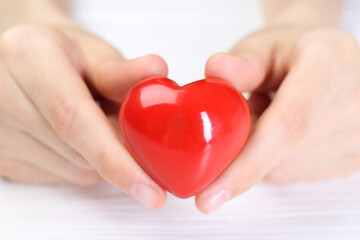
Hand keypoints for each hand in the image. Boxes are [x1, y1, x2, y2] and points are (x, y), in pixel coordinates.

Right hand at [0, 23, 167, 208]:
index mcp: (29, 58)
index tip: (150, 189)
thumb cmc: (65, 56)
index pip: (73, 120)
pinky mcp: (1, 157)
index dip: (115, 159)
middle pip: (79, 152)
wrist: (26, 62)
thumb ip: (123, 72)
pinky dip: (81, 160)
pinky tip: (72, 133)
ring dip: (99, 154)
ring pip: (75, 169)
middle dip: (118, 150)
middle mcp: (2, 95)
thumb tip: (158, 71)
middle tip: (126, 124)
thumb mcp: (95, 54)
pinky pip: (62, 175)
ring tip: (91, 118)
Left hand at [196, 26, 359, 212]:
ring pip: (284, 170)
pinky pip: (296, 174)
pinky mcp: (354, 158)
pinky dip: (277, 158)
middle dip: (242, 150)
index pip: (289, 124)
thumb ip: (242, 63)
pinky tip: (286, 131)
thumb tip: (216, 70)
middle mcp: (355, 102)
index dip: (247, 162)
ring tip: (270, 114)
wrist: (325, 61)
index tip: (210, 193)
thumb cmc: (290, 53)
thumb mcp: (262, 47)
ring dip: (261, 151)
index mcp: (330, 65)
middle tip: (238, 118)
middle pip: (282, 155)